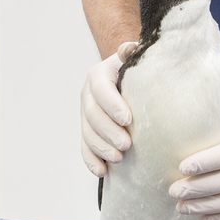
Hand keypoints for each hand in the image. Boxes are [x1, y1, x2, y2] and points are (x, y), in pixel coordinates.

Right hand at [80, 42, 138, 177]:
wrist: (125, 80)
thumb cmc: (135, 71)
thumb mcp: (135, 59)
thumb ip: (133, 54)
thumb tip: (131, 48)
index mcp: (98, 75)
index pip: (101, 90)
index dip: (112, 105)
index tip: (128, 119)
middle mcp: (87, 95)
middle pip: (92, 115)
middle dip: (108, 131)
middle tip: (127, 144)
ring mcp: (84, 115)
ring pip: (87, 133)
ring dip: (101, 148)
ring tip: (119, 159)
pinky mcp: (86, 132)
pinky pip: (84, 148)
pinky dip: (91, 161)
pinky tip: (102, 172)